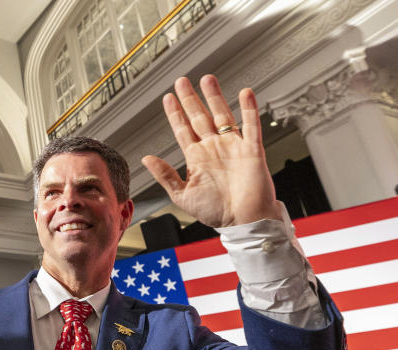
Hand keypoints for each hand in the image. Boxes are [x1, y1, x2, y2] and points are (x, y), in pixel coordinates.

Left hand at [141, 75, 281, 227]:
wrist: (244, 221)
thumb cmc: (216, 212)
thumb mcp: (182, 195)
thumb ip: (165, 175)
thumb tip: (146, 159)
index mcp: (197, 158)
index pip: (183, 130)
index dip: (175, 114)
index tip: (168, 98)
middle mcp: (214, 149)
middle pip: (199, 117)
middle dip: (190, 99)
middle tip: (181, 81)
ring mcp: (232, 147)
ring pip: (222, 115)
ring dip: (215, 97)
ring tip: (207, 79)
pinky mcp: (251, 149)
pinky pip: (250, 125)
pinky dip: (248, 109)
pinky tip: (245, 93)